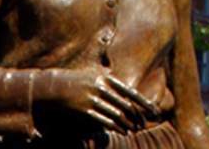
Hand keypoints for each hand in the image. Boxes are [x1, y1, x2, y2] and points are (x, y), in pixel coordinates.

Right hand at [34, 67, 159, 133]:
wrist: (55, 87)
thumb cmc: (76, 82)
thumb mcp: (92, 76)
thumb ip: (107, 81)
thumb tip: (123, 88)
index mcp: (104, 78)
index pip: (130, 92)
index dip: (143, 103)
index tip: (154, 111)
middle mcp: (100, 87)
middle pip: (125, 105)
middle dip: (136, 116)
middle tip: (143, 125)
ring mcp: (92, 98)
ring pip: (117, 114)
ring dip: (127, 124)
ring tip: (133, 130)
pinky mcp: (85, 109)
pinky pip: (105, 120)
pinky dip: (116, 127)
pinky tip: (122, 131)